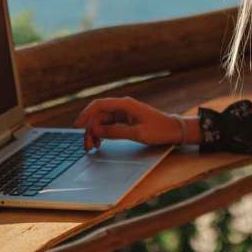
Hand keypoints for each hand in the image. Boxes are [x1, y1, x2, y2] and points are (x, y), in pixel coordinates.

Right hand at [73, 96, 197, 149]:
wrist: (174, 131)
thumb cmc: (159, 130)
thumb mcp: (137, 133)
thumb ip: (115, 132)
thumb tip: (95, 130)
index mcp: (125, 104)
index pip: (99, 105)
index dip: (86, 114)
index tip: (77, 126)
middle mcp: (123, 106)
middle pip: (99, 114)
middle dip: (90, 128)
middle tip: (86, 145)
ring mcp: (124, 113)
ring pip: (102, 121)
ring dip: (95, 132)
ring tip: (92, 146)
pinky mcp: (126, 120)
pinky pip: (109, 125)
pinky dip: (103, 133)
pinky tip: (100, 142)